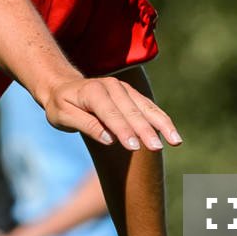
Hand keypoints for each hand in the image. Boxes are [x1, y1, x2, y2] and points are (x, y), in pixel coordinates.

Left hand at [41, 75, 181, 150]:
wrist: (62, 86)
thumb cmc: (60, 105)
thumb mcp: (63, 117)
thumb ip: (85, 125)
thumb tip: (109, 139)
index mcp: (93, 92)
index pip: (110, 114)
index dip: (123, 131)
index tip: (135, 147)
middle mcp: (111, 87)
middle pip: (132, 111)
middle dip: (146, 130)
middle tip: (156, 149)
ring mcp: (123, 89)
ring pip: (146, 108)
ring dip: (162, 124)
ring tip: (176, 141)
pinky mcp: (131, 94)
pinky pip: (148, 107)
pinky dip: (161, 119)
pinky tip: (172, 133)